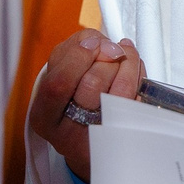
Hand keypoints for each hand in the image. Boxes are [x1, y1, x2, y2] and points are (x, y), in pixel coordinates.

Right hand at [26, 28, 145, 180]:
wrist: (87, 141)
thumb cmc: (71, 98)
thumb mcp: (61, 72)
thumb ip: (74, 50)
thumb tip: (102, 44)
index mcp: (44, 115)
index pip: (58, 83)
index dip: (78, 56)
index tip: (93, 42)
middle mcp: (66, 133)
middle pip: (91, 84)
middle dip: (107, 58)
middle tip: (111, 51)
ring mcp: (96, 139)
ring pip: (118, 92)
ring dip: (127, 64)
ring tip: (125, 56)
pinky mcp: (122, 138)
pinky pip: (136, 101)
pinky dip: (139, 77)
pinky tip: (134, 69)